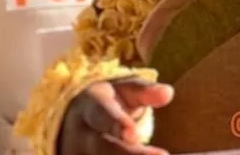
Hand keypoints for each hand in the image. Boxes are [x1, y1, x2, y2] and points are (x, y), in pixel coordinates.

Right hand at [58, 78, 173, 154]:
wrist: (71, 121)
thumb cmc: (109, 103)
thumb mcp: (125, 91)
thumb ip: (145, 91)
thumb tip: (168, 93)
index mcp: (90, 107)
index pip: (102, 115)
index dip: (117, 125)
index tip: (133, 134)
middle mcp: (79, 138)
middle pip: (102, 149)